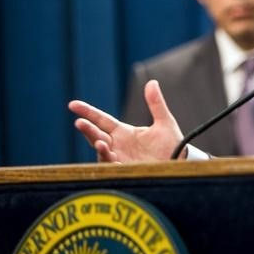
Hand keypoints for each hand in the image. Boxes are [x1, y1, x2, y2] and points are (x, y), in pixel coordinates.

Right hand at [68, 80, 184, 162]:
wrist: (180, 164)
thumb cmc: (172, 144)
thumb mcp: (164, 122)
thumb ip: (156, 104)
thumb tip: (152, 82)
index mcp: (124, 132)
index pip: (101, 120)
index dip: (87, 112)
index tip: (72, 105)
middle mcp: (118, 145)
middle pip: (96, 136)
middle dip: (87, 130)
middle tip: (79, 122)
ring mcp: (119, 159)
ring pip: (102, 152)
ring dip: (99, 147)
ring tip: (101, 143)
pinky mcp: (125, 171)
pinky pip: (113, 168)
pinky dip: (110, 163)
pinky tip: (112, 158)